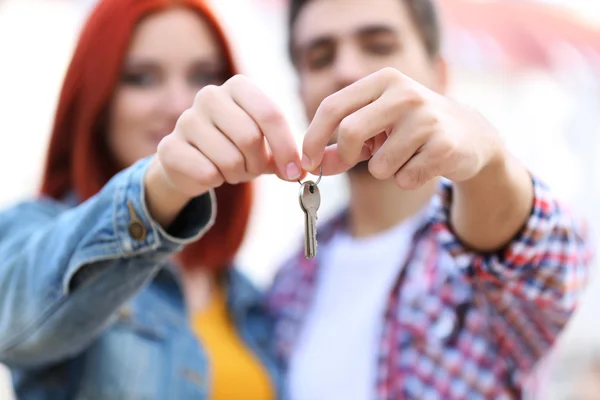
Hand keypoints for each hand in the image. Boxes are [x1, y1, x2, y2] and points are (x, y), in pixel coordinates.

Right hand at [155, 74, 303, 198]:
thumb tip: (301, 172)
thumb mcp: (265, 147)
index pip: (270, 114)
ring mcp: (186, 120)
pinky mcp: (169, 147)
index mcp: (238, 87)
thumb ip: (284, 155)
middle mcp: (209, 96)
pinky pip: (207, 172)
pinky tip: (211, 173)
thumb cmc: (235, 148)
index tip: (295, 172)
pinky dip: (217, 181)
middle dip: (258, 164)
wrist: (191, 162)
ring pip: (229, 159)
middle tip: (253, 170)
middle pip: (250, 137)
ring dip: (237, 174)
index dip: (286, 147)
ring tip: (231, 170)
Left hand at [301, 67, 501, 188]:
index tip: (307, 161)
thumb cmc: (411, 130)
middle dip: (346, 156)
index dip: (313, 137)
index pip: (332, 106)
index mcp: (383, 80)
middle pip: (350, 132)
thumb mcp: (375, 130)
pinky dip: (408, 179)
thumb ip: (341, 147)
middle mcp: (405, 93)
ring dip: (386, 170)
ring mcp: (427, 119)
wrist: (470, 135)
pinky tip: (425, 163)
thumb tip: (311, 166)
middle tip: (355, 161)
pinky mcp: (444, 146)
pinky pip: (405, 178)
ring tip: (406, 155)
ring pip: (379, 165)